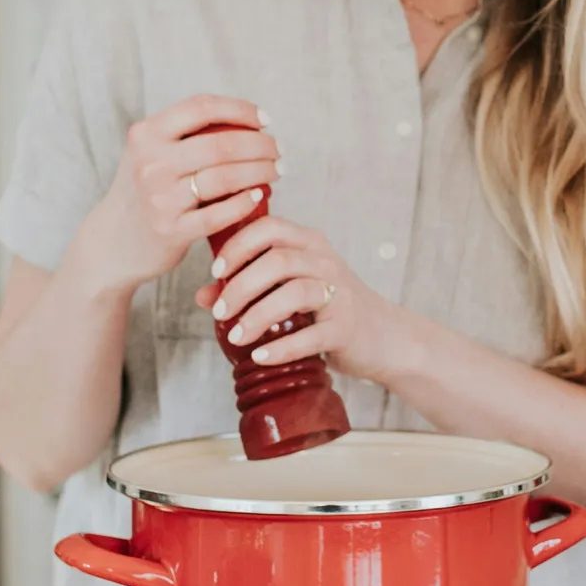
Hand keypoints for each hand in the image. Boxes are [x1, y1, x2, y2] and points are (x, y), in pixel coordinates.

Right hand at [71, 94, 279, 296]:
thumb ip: (184, 135)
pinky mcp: (171, 230)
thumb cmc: (145, 191)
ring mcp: (160, 198)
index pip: (201, 108)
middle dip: (260, 145)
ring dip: (260, 172)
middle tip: (278, 150)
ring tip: (276, 171)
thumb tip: (245, 120)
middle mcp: (150, 162)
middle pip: (221, 144)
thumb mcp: (150, 153)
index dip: (240, 110)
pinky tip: (258, 195)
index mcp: (146, 134)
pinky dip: (244, 202)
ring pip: (225, 177)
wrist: (113, 241)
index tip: (265, 120)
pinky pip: (219, 213)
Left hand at [194, 215, 404, 382]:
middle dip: (240, 286)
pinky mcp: (346, 327)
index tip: (216, 271)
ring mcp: (340, 293)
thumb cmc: (329, 309)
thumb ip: (249, 287)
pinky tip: (261, 356)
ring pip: (294, 293)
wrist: (383, 337)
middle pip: (277, 260)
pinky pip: (311, 335)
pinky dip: (281, 347)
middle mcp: (326, 262)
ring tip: (235, 337)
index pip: (269, 228)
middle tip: (220, 312)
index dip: (238, 246)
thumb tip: (203, 296)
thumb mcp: (290, 289)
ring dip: (257, 316)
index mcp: (309, 244)